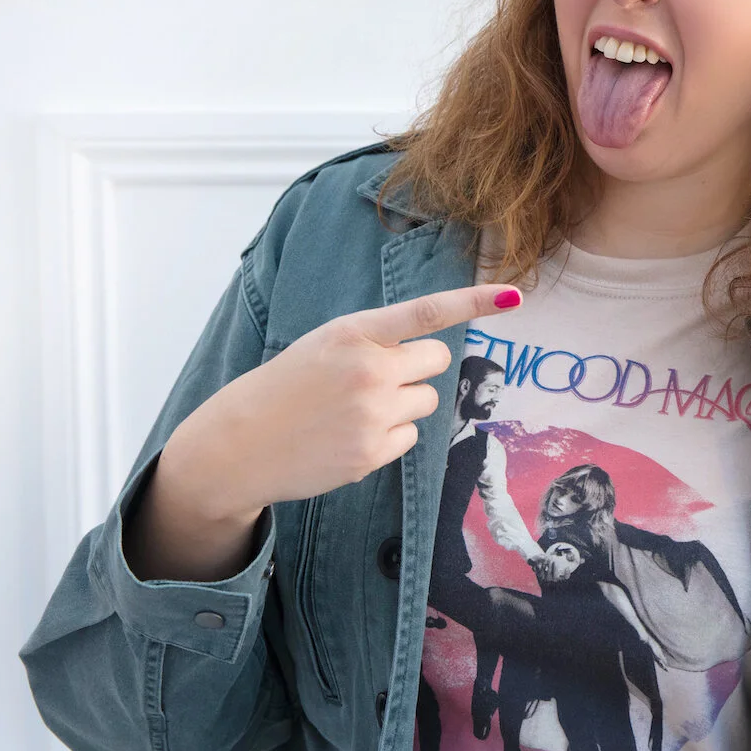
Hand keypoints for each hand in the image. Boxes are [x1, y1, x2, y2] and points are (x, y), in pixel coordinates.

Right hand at [163, 282, 523, 523]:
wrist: (236, 445)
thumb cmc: (286, 387)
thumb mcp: (325, 345)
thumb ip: (376, 341)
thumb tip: (432, 356)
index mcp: (353, 332)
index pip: (425, 312)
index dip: (473, 301)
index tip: (514, 297)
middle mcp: (368, 370)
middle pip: (438, 361)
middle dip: (418, 369)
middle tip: (378, 379)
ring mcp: (372, 414)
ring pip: (427, 402)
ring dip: (403, 404)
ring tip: (355, 410)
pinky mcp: (372, 453)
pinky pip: (411, 438)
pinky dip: (390, 437)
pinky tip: (350, 437)